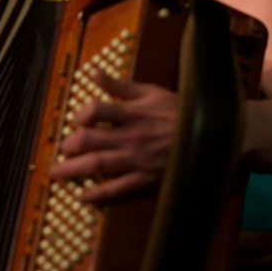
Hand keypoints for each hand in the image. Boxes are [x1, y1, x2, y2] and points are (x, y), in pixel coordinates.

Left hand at [50, 69, 177, 202]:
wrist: (214, 140)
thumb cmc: (182, 113)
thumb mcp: (153, 93)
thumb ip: (121, 86)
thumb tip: (94, 73)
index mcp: (133, 113)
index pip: (96, 111)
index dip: (80, 116)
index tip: (78, 121)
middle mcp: (131, 136)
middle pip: (89, 140)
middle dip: (69, 146)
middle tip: (62, 150)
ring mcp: (137, 160)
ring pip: (97, 165)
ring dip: (73, 170)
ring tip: (57, 173)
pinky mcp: (146, 180)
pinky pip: (117, 190)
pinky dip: (98, 195)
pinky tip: (83, 197)